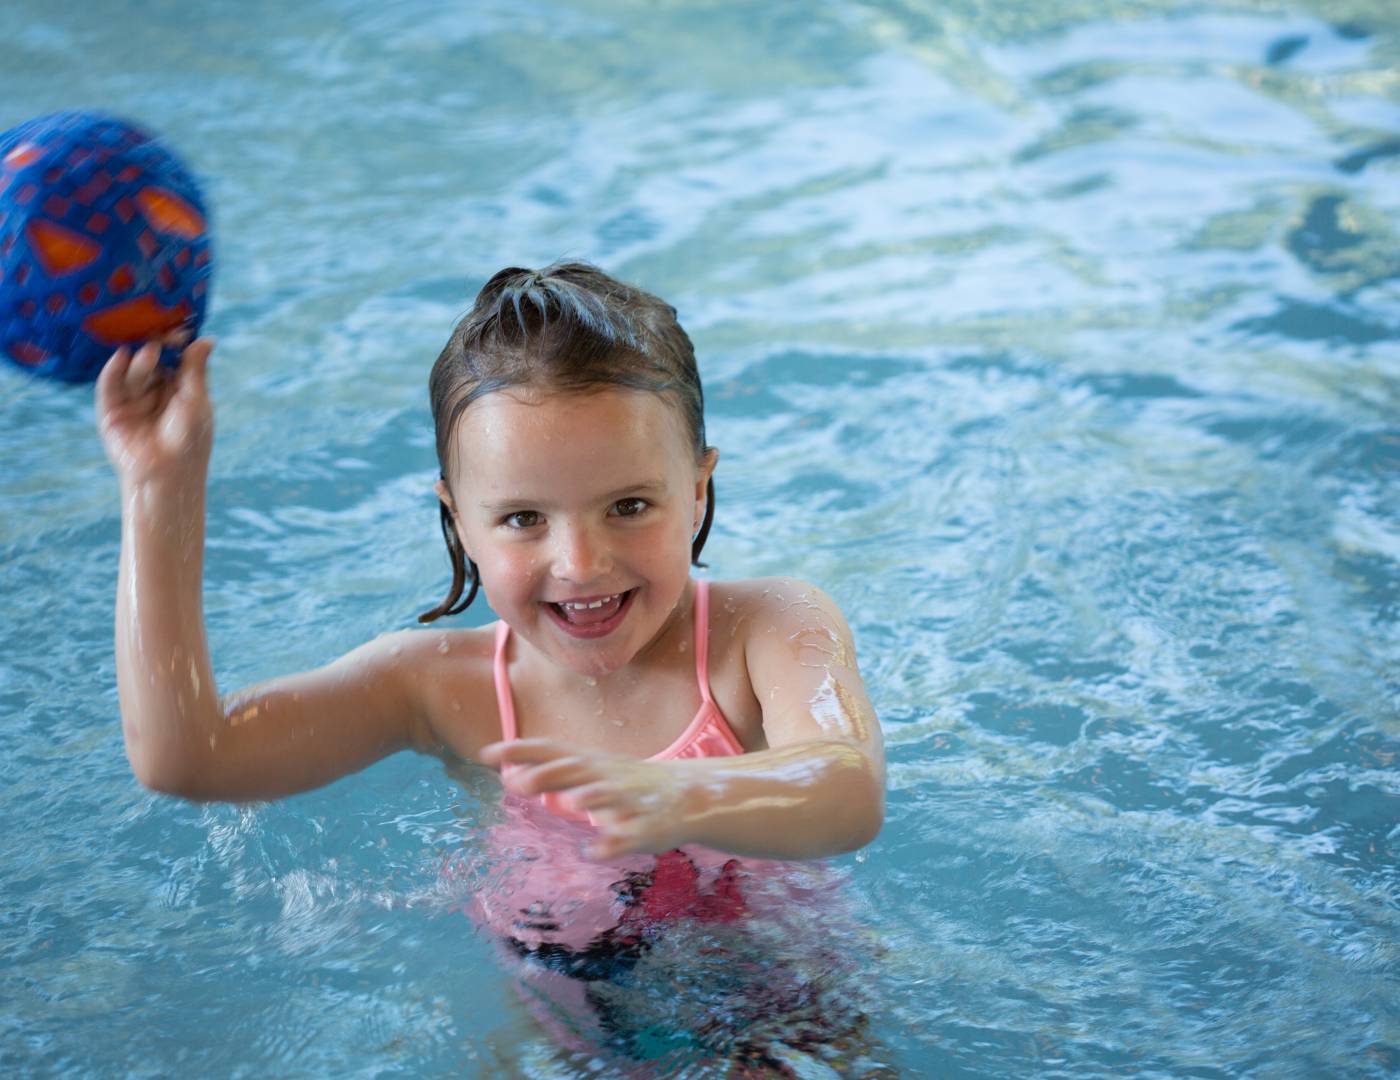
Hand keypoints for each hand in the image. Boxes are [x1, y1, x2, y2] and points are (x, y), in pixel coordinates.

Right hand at [96, 335, 215, 486]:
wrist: (168, 474)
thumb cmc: (190, 439)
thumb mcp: (196, 400)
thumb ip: (195, 369)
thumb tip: (207, 339)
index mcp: (179, 389)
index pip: (174, 359)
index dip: (174, 344)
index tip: (178, 331)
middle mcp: (154, 392)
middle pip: (151, 362)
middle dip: (155, 347)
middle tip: (160, 336)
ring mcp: (132, 401)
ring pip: (132, 372)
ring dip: (140, 360)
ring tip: (150, 352)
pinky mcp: (110, 411)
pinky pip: (109, 386)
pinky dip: (113, 370)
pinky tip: (121, 357)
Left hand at [480, 738, 698, 859]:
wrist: (690, 795)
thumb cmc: (627, 783)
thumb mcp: (591, 771)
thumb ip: (552, 775)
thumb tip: (510, 777)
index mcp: (592, 762)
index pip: (552, 750)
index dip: (521, 750)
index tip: (487, 753)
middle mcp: (608, 776)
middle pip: (578, 769)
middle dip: (550, 774)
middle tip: (518, 783)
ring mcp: (630, 800)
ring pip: (610, 795)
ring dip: (591, 797)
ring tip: (571, 803)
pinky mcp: (648, 827)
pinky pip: (630, 834)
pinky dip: (613, 843)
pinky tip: (594, 852)